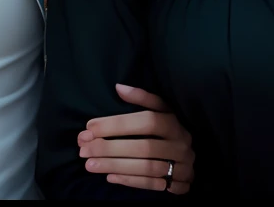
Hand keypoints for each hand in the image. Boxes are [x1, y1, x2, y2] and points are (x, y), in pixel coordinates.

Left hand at [79, 83, 194, 193]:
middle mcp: (181, 144)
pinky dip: (130, 181)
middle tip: (84, 149)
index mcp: (175, 122)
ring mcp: (183, 166)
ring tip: (90, 165)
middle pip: (145, 147)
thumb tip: (118, 87)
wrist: (189, 156)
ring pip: (147, 168)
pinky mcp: (182, 184)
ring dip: (116, 166)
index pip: (147, 121)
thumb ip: (142, 98)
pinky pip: (154, 185)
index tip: (90, 127)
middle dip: (110, 149)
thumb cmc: (167, 129)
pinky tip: (109, 177)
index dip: (118, 124)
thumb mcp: (160, 110)